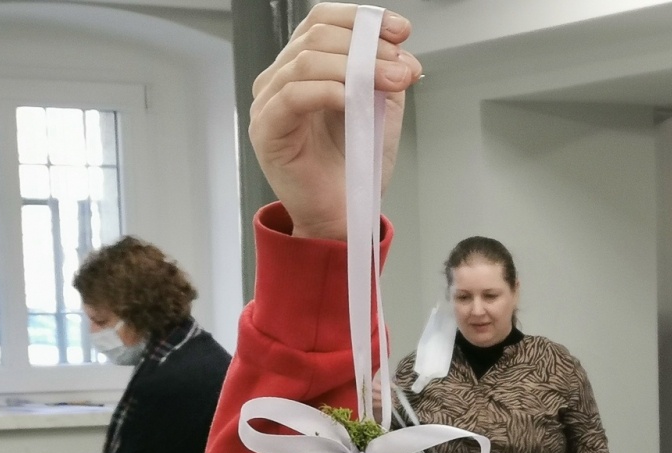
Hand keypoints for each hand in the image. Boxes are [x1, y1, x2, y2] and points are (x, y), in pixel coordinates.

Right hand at [249, 4, 421, 240]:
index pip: (322, 21)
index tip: (401, 31)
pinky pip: (292, 96)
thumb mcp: (382, 111)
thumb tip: (404, 54)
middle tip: (402, 66)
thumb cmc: (358, 167)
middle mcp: (282, 78)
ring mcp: (269, 102)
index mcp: (305, 67)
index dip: (361, 19)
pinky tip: (353, 99)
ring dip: (357, 67)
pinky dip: (327, 91)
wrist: (347, 215)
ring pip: (306, 62)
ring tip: (393, 81)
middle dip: (367, 46)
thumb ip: (388, 77)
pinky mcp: (267, 130)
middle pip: (316, 36)